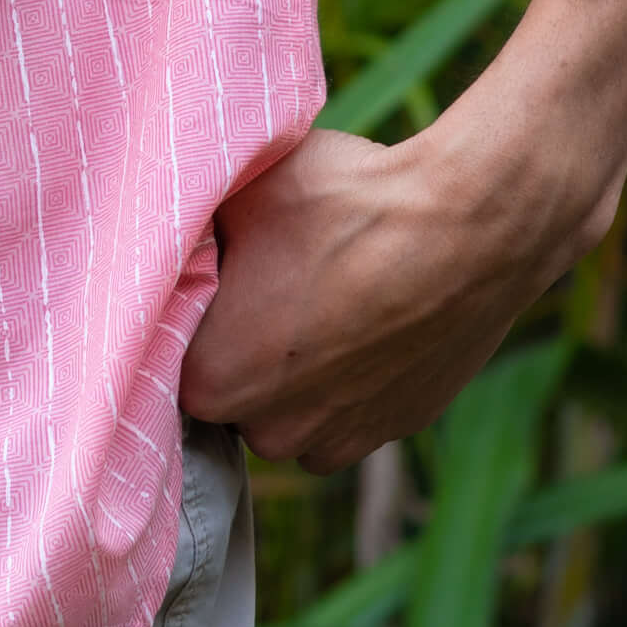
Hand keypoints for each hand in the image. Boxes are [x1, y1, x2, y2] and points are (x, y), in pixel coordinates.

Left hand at [179, 121, 615, 469]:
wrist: (467, 228)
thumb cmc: (345, 203)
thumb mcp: (240, 189)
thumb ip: (187, 224)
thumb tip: (159, 225)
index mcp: (212, 380)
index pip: (169, 357)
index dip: (193, 309)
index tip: (217, 272)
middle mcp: (268, 432)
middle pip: (230, 389)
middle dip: (241, 342)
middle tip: (270, 277)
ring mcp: (337, 438)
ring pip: (289, 408)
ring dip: (295, 368)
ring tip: (323, 292)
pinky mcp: (394, 429)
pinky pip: (346, 410)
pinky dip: (348, 375)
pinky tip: (363, 315)